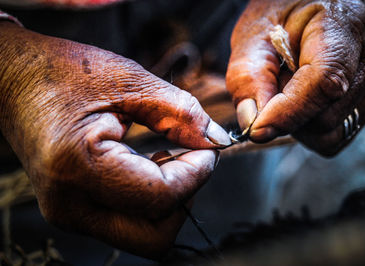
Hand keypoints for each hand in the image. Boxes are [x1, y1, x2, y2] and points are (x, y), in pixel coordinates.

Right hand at [0, 22, 229, 257]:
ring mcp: (69, 213)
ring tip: (167, 157)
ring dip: (168, 200)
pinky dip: (151, 200)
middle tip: (190, 158)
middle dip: (183, 199)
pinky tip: (149, 165)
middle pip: (154, 237)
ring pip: (143, 234)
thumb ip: (180, 114)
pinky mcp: (75, 210)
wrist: (14, 80)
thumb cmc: (63, 72)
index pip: (160, 198)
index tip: (209, 148)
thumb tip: (216, 141)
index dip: (197, 174)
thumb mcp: (129, 81)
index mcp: (79, 166)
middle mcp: (70, 204)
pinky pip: (129, 221)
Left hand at [226, 0, 364, 155]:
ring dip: (299, 124)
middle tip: (271, 92)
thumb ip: (248, 79)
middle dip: (289, 117)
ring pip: (332, 132)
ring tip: (288, 93)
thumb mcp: (253, 38)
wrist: (301, 9)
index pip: (324, 82)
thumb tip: (253, 122)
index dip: (288, 112)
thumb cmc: (278, 17)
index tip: (256, 128)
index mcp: (342, 27)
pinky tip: (302, 102)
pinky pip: (336, 134)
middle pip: (327, 116)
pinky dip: (310, 128)